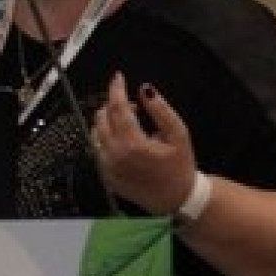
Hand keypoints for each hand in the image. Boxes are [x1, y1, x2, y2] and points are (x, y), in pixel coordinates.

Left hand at [89, 72, 197, 215]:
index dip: (116, 90)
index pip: (117, 108)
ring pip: (95, 133)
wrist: (176, 198)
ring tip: (129, 123)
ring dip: (107, 121)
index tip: (118, 77)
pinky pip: (97, 149)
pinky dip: (105, 138)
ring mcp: (107, 167)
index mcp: (133, 144)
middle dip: (113, 105)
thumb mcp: (179, 134)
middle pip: (102, 118)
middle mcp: (115, 155)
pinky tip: (123, 140)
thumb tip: (145, 89)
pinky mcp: (105, 175)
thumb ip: (161, 110)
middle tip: (133, 107)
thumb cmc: (180, 165)